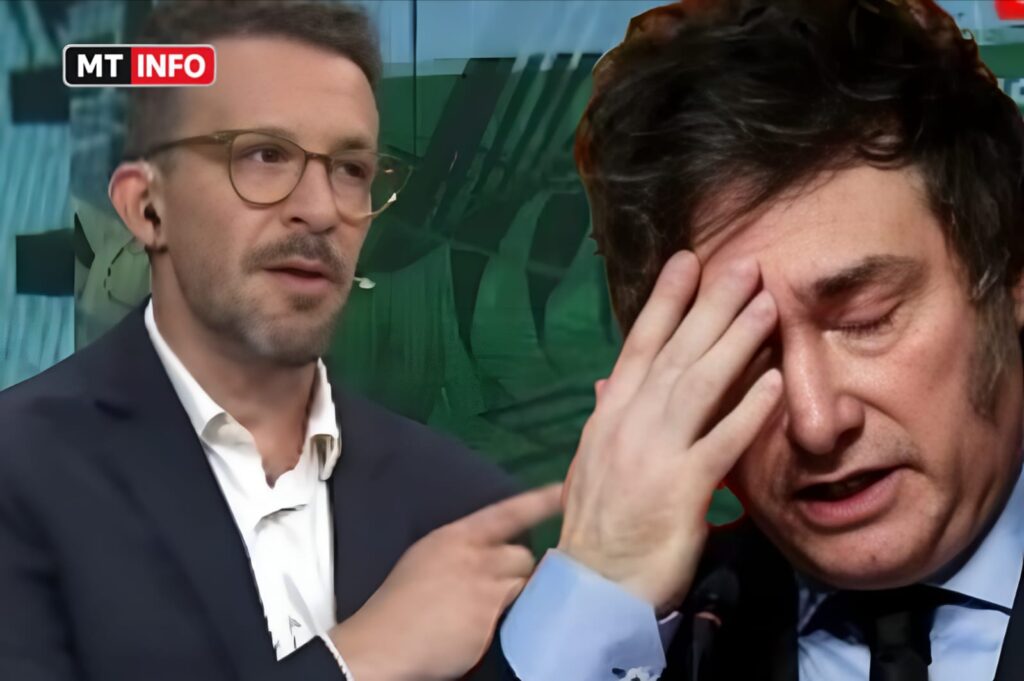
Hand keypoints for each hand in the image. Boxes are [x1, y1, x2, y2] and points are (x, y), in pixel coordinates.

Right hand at [329, 484, 561, 680]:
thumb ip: (463, 549)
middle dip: (518, 569)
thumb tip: (491, 549)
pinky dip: (509, 619)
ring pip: (525, 585)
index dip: (538, 502)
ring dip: (516, 594)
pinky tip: (485, 627)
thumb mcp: (427, 557)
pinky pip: (518, 615)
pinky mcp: (493, 621)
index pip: (506, 513)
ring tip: (488, 607)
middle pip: (524, 554)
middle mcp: (476, 558)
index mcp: (455, 536)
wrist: (384, 644)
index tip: (563, 492)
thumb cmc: (400, 602)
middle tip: (498, 585)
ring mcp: (487, 591)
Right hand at [558, 252, 781, 611]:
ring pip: (696, 386)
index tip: (688, 262)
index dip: (665, 302)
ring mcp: (652, 454)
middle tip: (746, 265)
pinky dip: (747, 410)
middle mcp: (626, 423)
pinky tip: (773, 381)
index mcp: (608, 414)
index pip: (637, 345)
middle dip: (710, 306)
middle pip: (674, 354)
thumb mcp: (593, 461)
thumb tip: (608, 380)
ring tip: (767, 306)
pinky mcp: (680, 489)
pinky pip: (719, 442)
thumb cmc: (600, 524)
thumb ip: (607, 417)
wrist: (594, 585)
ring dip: (734, 342)